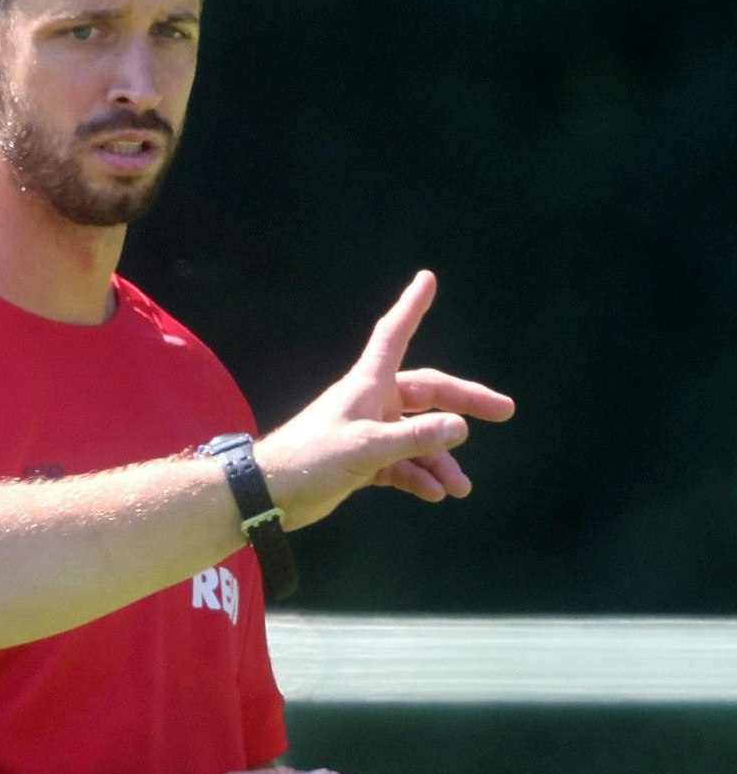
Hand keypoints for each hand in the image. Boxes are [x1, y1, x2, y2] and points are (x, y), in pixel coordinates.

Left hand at [255, 271, 514, 530]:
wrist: (270, 495)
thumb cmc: (310, 460)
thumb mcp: (368, 449)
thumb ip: (415, 439)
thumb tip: (460, 427)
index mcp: (367, 385)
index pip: (394, 335)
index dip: (411, 306)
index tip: (426, 278)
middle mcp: (370, 403)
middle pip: (427, 394)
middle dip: (464, 405)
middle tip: (504, 412)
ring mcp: (368, 431)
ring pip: (418, 437)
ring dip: (440, 459)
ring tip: (460, 488)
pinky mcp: (362, 461)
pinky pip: (402, 464)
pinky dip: (419, 476)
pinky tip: (435, 494)